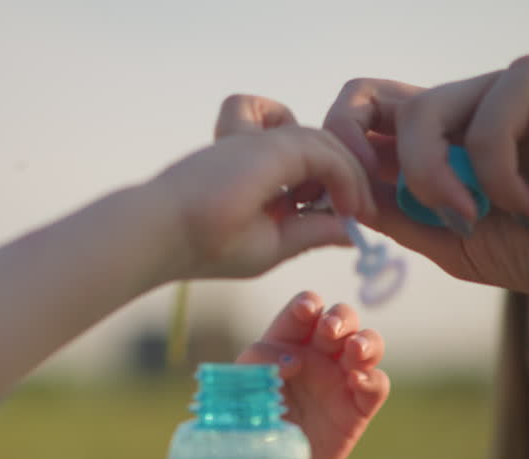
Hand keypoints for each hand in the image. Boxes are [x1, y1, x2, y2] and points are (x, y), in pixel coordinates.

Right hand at [147, 126, 376, 282]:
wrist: (164, 234)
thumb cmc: (207, 245)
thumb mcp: (272, 244)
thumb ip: (312, 231)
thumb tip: (354, 231)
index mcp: (260, 173)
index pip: (312, 165)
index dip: (339, 186)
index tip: (357, 218)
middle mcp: (263, 150)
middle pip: (323, 148)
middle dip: (349, 176)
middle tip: (364, 210)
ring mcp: (264, 143)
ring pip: (326, 143)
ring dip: (350, 175)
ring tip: (357, 209)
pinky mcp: (269, 144)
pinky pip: (323, 150)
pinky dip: (344, 174)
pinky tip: (348, 205)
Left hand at [218, 55, 528, 305]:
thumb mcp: (450, 240)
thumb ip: (397, 214)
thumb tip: (338, 193)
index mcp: (429, 143)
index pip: (353, 123)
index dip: (330, 159)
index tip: (340, 211)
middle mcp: (455, 106)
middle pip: (362, 92)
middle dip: (348, 143)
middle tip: (365, 196)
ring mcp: (492, 87)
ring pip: (420, 113)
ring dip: (435, 182)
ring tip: (476, 220)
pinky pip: (484, 126)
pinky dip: (498, 180)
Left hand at [238, 292, 388, 458]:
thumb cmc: (250, 423)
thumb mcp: (242, 388)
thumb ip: (258, 363)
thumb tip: (291, 360)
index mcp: (287, 343)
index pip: (303, 311)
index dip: (308, 304)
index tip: (306, 311)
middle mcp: (318, 355)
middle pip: (342, 319)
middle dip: (341, 318)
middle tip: (329, 331)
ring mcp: (341, 379)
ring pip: (368, 344)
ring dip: (366, 340)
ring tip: (353, 350)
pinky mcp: (358, 408)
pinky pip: (377, 385)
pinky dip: (372, 378)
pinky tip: (356, 382)